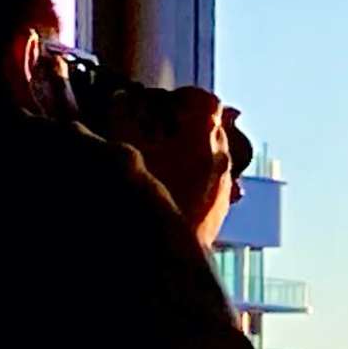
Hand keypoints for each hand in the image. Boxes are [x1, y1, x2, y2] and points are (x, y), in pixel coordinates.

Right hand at [115, 83, 238, 247]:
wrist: (164, 253)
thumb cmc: (144, 192)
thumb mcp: (122, 145)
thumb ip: (122, 113)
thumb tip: (122, 96)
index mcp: (205, 137)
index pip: (207, 100)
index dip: (184, 96)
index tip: (163, 103)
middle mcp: (223, 159)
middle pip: (213, 127)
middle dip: (186, 121)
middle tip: (157, 126)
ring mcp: (225, 186)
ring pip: (213, 155)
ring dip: (190, 149)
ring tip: (159, 156)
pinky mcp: (221, 209)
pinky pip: (212, 181)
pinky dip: (194, 174)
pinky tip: (166, 184)